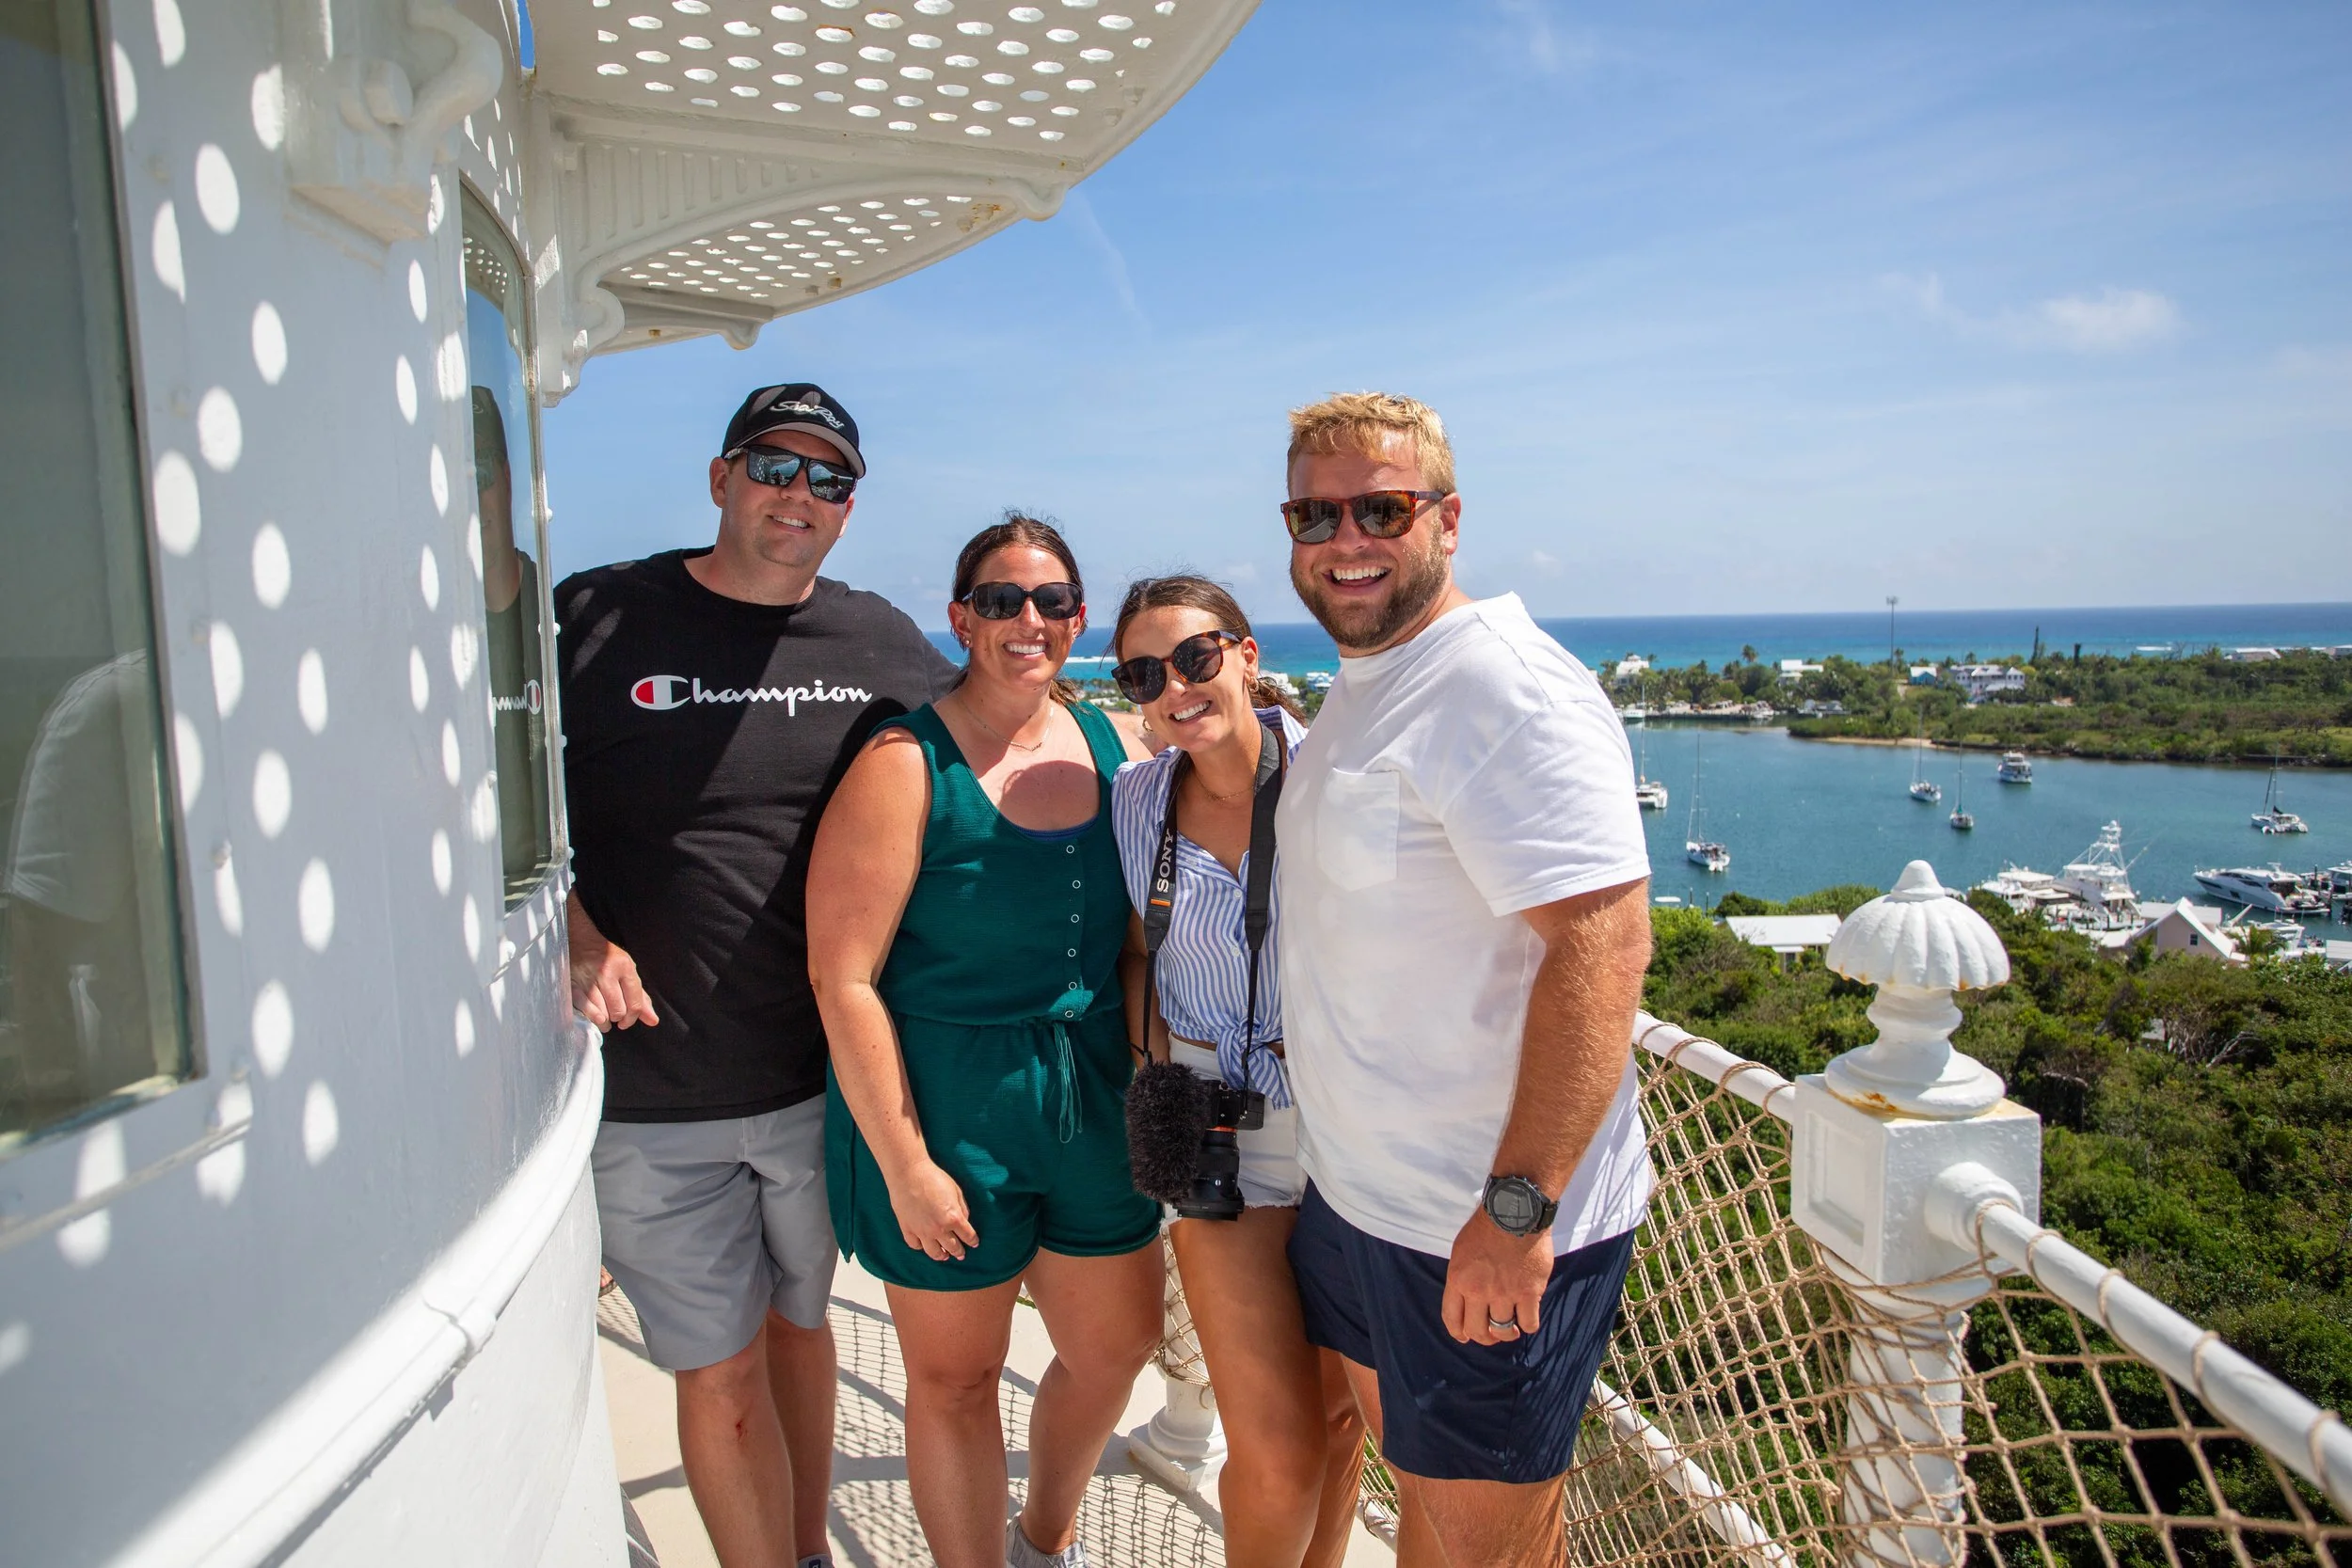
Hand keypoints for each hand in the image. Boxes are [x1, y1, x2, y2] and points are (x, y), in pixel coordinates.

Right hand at [566, 899, 658, 1029]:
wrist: (580, 941)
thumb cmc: (608, 959)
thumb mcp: (628, 972)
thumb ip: (640, 997)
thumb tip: (653, 1021)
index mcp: (625, 968)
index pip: (635, 1003)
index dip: (633, 1018)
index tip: (627, 1021)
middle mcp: (607, 973)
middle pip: (618, 1010)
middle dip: (619, 1017)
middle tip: (615, 1015)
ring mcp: (589, 979)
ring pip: (603, 1014)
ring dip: (605, 1021)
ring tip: (605, 1016)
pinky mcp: (573, 985)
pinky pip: (586, 1010)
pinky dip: (593, 1018)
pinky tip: (596, 1016)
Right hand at [889, 1158, 979, 1262]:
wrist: (909, 1173)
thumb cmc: (934, 1177)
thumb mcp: (956, 1191)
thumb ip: (962, 1208)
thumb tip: (964, 1221)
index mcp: (953, 1218)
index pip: (968, 1236)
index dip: (973, 1241)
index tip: (974, 1243)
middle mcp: (938, 1229)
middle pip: (952, 1247)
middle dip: (959, 1252)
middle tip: (961, 1254)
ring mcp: (922, 1231)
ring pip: (933, 1252)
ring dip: (941, 1256)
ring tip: (944, 1256)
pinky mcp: (907, 1229)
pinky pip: (915, 1245)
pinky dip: (921, 1247)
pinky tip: (924, 1245)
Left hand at [1442, 1208, 1552, 1345]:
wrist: (1515, 1211)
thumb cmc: (1487, 1227)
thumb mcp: (1461, 1251)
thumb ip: (1462, 1276)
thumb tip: (1465, 1297)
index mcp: (1458, 1280)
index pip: (1452, 1318)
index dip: (1459, 1333)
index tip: (1464, 1337)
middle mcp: (1479, 1291)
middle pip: (1477, 1331)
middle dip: (1484, 1337)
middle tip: (1492, 1334)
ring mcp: (1505, 1293)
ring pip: (1503, 1331)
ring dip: (1507, 1333)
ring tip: (1512, 1326)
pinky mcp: (1530, 1292)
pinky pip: (1529, 1323)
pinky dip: (1528, 1324)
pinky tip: (1528, 1316)